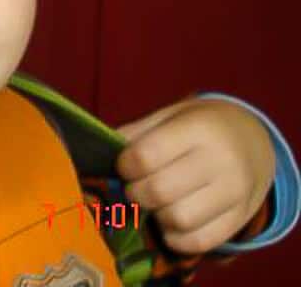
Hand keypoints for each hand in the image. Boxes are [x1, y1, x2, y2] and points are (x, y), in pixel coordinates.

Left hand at [115, 97, 274, 253]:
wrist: (253, 140)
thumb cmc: (200, 126)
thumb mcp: (171, 115)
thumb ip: (137, 132)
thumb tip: (105, 152)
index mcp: (199, 129)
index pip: (146, 155)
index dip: (125, 165)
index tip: (125, 165)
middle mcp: (221, 161)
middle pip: (160, 191)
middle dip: (136, 192)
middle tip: (137, 186)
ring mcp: (235, 193)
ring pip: (179, 220)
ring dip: (157, 215)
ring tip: (157, 203)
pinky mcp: (241, 218)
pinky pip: (200, 242)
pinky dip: (176, 238)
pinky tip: (170, 222)